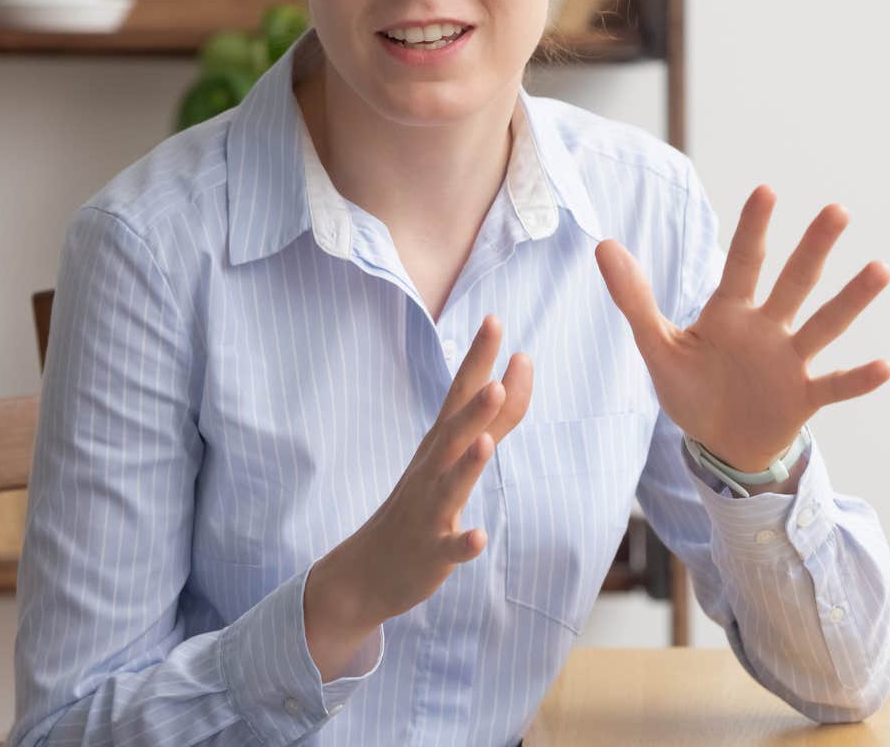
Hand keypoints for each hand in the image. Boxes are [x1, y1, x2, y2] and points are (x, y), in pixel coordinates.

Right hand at [304, 315, 531, 678]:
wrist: (369, 570)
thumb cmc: (420, 505)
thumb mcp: (455, 457)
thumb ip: (495, 416)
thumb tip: (520, 368)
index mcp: (439, 446)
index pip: (459, 394)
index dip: (477, 360)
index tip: (494, 320)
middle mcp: (430, 471)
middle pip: (452, 434)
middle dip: (475, 407)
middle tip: (499, 375)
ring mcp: (428, 512)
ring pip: (449, 485)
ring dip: (468, 465)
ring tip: (486, 442)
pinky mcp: (429, 553)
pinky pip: (448, 548)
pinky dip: (463, 543)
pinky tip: (478, 537)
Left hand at [596, 186, 889, 472]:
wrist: (717, 444)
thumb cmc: (691, 389)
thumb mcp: (657, 346)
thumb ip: (634, 299)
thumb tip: (603, 244)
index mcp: (730, 312)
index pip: (742, 263)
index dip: (752, 229)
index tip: (766, 190)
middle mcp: (767, 328)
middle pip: (793, 282)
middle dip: (813, 248)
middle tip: (837, 211)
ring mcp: (789, 362)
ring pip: (823, 325)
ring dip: (850, 300)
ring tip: (879, 268)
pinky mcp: (803, 398)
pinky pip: (834, 386)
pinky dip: (858, 379)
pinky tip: (885, 366)